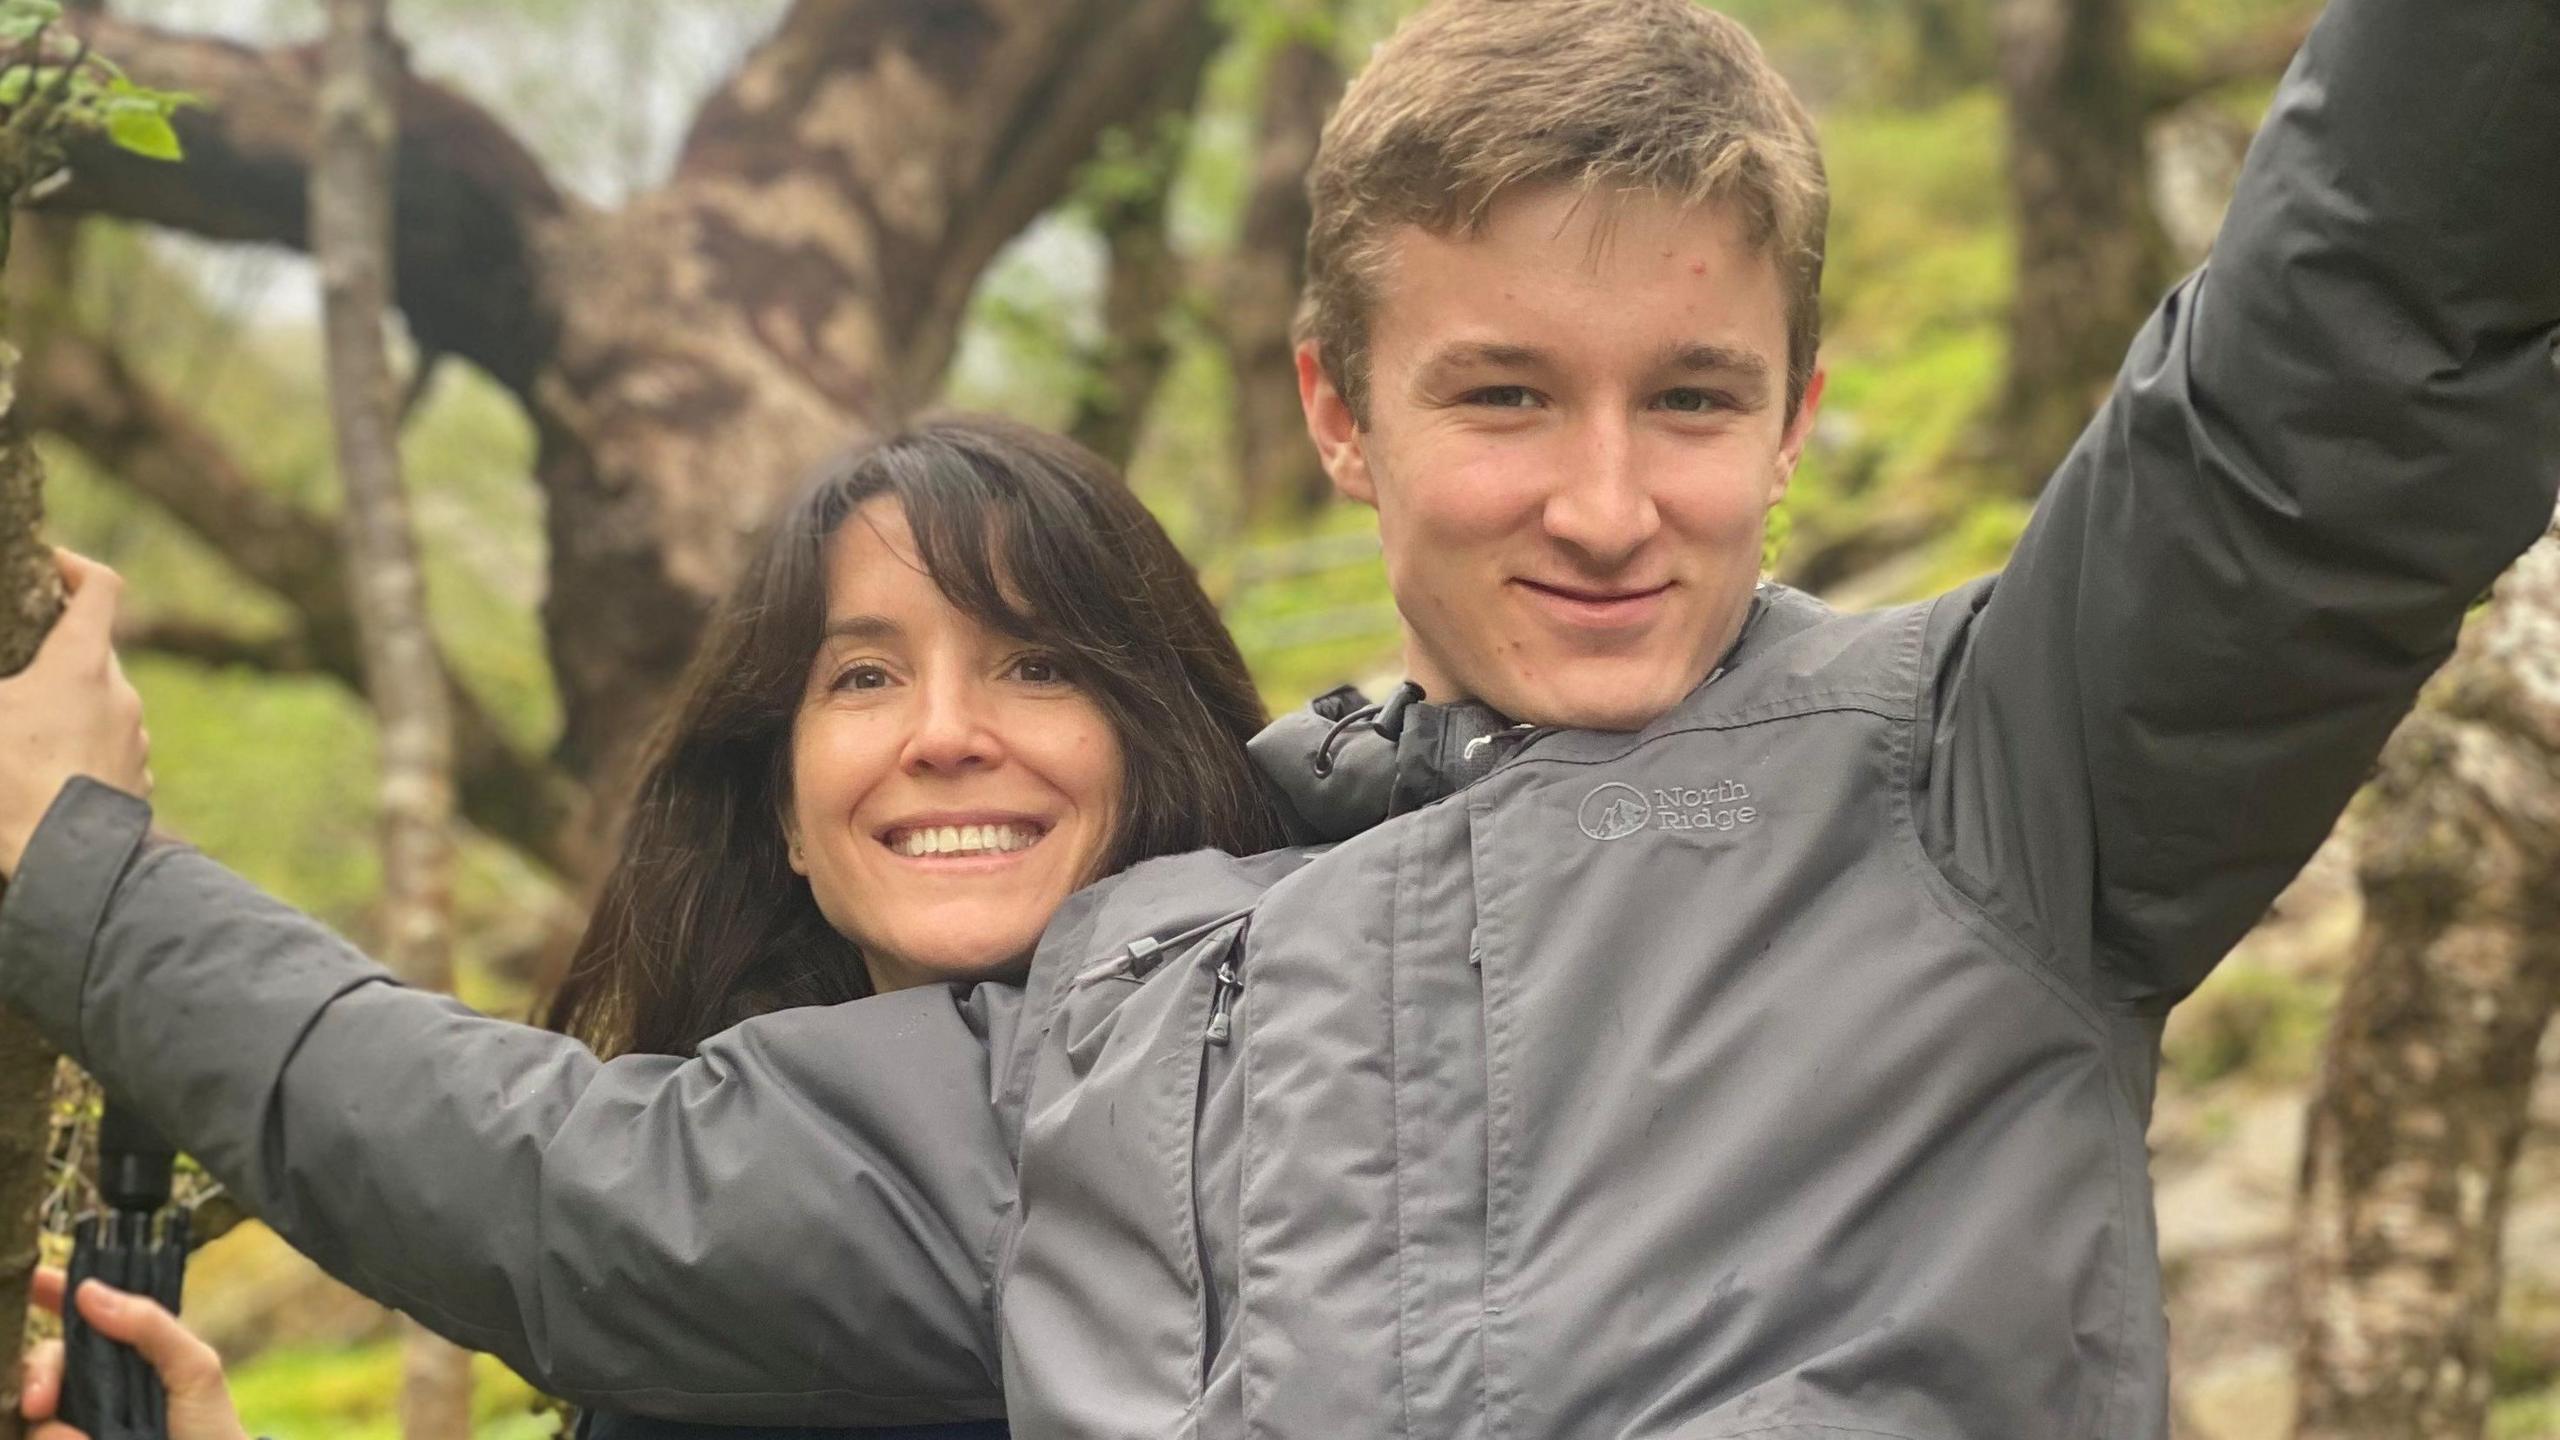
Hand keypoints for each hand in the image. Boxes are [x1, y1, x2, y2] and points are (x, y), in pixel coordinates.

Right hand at [0, 550, 150, 879]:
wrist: (67, 860)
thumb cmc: (11, 779)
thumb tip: (3, 690)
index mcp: (82, 664)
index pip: (101, 589)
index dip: (76, 567)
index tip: (49, 564)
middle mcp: (121, 693)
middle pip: (94, 649)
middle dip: (55, 648)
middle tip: (16, 658)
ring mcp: (135, 737)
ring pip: (103, 700)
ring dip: (68, 701)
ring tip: (24, 723)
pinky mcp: (136, 777)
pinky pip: (109, 744)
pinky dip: (80, 743)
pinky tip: (47, 765)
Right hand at [19, 1267, 249, 1439]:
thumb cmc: (210, 1426)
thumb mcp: (195, 1368)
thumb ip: (150, 1325)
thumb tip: (87, 1291)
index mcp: (127, 1349)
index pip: (82, 1313)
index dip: (54, 1291)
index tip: (35, 1279)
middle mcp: (96, 1380)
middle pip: (45, 1359)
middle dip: (38, 1374)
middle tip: (41, 1402)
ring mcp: (79, 1417)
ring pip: (35, 1407)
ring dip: (51, 1424)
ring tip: (81, 1439)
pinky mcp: (69, 1439)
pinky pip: (41, 1437)